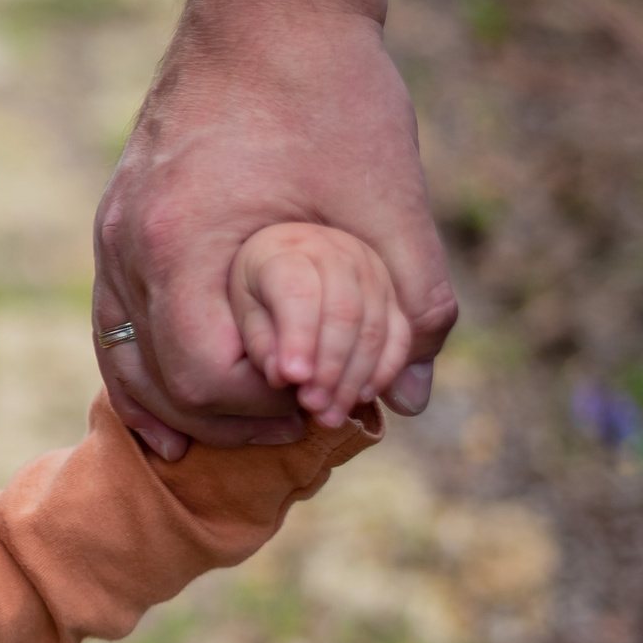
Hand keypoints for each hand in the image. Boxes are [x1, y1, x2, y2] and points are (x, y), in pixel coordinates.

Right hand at [93, 0, 456, 457]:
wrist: (268, 1)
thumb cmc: (330, 88)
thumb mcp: (390, 194)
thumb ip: (413, 299)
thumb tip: (416, 398)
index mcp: (181, 238)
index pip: (202, 375)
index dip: (264, 410)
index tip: (324, 405)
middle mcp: (127, 243)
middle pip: (155, 382)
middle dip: (228, 420)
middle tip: (301, 424)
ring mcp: (111, 233)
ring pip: (123, 360)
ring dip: (181, 406)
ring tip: (246, 428)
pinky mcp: (118, 222)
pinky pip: (114, 324)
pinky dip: (142, 374)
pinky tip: (170, 415)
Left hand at [231, 222, 412, 427]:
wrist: (285, 227)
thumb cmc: (251, 280)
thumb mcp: (239, 303)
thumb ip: (261, 338)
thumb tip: (289, 381)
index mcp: (289, 243)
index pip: (299, 293)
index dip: (297, 338)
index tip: (291, 378)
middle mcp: (339, 246)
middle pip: (345, 312)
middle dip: (330, 368)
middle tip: (311, 407)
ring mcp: (375, 263)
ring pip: (378, 323)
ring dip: (357, 375)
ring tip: (331, 414)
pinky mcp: (398, 285)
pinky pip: (403, 328)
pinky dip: (387, 365)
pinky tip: (364, 395)